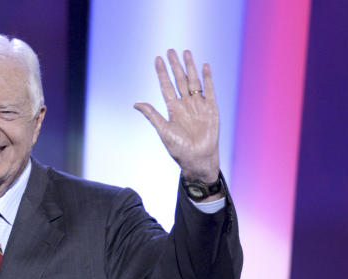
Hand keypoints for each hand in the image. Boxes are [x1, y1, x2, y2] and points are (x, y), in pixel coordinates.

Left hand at [134, 49, 219, 182]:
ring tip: (186, 52)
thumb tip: (136, 103)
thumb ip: (152, 115)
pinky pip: (209, 89)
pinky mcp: (211, 108)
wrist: (197, 158)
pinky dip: (208, 78)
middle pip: (179, 80)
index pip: (166, 86)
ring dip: (190, 67)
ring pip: (193, 81)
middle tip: (171, 50)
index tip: (157, 59)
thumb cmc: (179, 148)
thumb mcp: (163, 130)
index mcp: (173, 109)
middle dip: (175, 65)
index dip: (162, 73)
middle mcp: (185, 104)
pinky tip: (204, 66)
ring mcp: (198, 105)